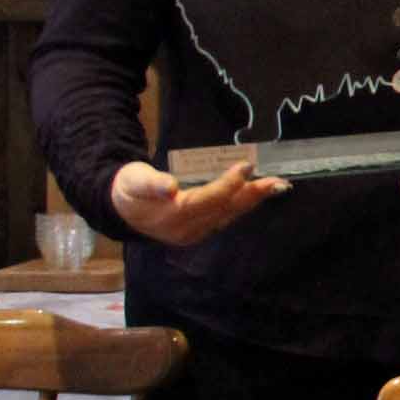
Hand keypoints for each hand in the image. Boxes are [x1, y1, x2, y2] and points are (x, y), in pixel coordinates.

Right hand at [106, 158, 287, 246]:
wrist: (120, 210)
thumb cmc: (128, 189)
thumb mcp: (134, 180)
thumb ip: (151, 183)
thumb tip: (169, 187)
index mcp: (172, 216)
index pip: (208, 200)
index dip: (228, 184)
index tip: (247, 166)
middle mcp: (187, 230)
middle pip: (225, 210)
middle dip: (253, 195)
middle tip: (279, 182)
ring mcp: (194, 233)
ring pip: (229, 215)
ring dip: (253, 201)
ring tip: (276, 187)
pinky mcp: (198, 231)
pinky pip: (225, 217)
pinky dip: (242, 205)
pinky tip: (257, 195)